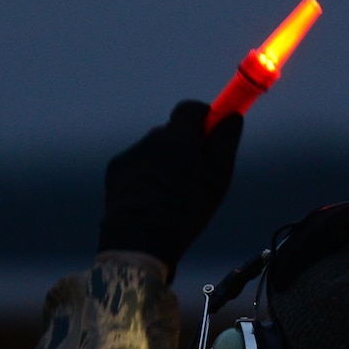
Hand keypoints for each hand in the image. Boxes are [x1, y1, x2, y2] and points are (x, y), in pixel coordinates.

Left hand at [97, 101, 243, 279]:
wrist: (138, 239)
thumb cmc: (184, 211)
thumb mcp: (217, 180)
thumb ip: (224, 143)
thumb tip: (232, 116)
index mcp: (178, 138)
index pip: (190, 108)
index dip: (203, 116)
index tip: (212, 132)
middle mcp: (151, 139)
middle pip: (172, 132)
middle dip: (184, 146)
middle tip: (194, 176)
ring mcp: (130, 154)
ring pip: (154, 150)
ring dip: (164, 163)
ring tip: (170, 196)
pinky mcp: (115, 169)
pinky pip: (137, 165)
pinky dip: (145, 176)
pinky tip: (150, 201)